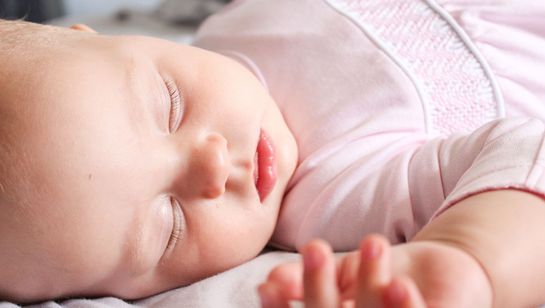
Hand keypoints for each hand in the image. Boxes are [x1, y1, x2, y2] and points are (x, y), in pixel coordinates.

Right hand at [258, 235, 425, 307]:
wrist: (438, 270)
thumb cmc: (380, 273)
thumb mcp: (340, 272)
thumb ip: (306, 277)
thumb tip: (271, 280)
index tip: (268, 286)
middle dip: (317, 288)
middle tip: (315, 250)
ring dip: (369, 285)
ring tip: (373, 242)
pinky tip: (401, 285)